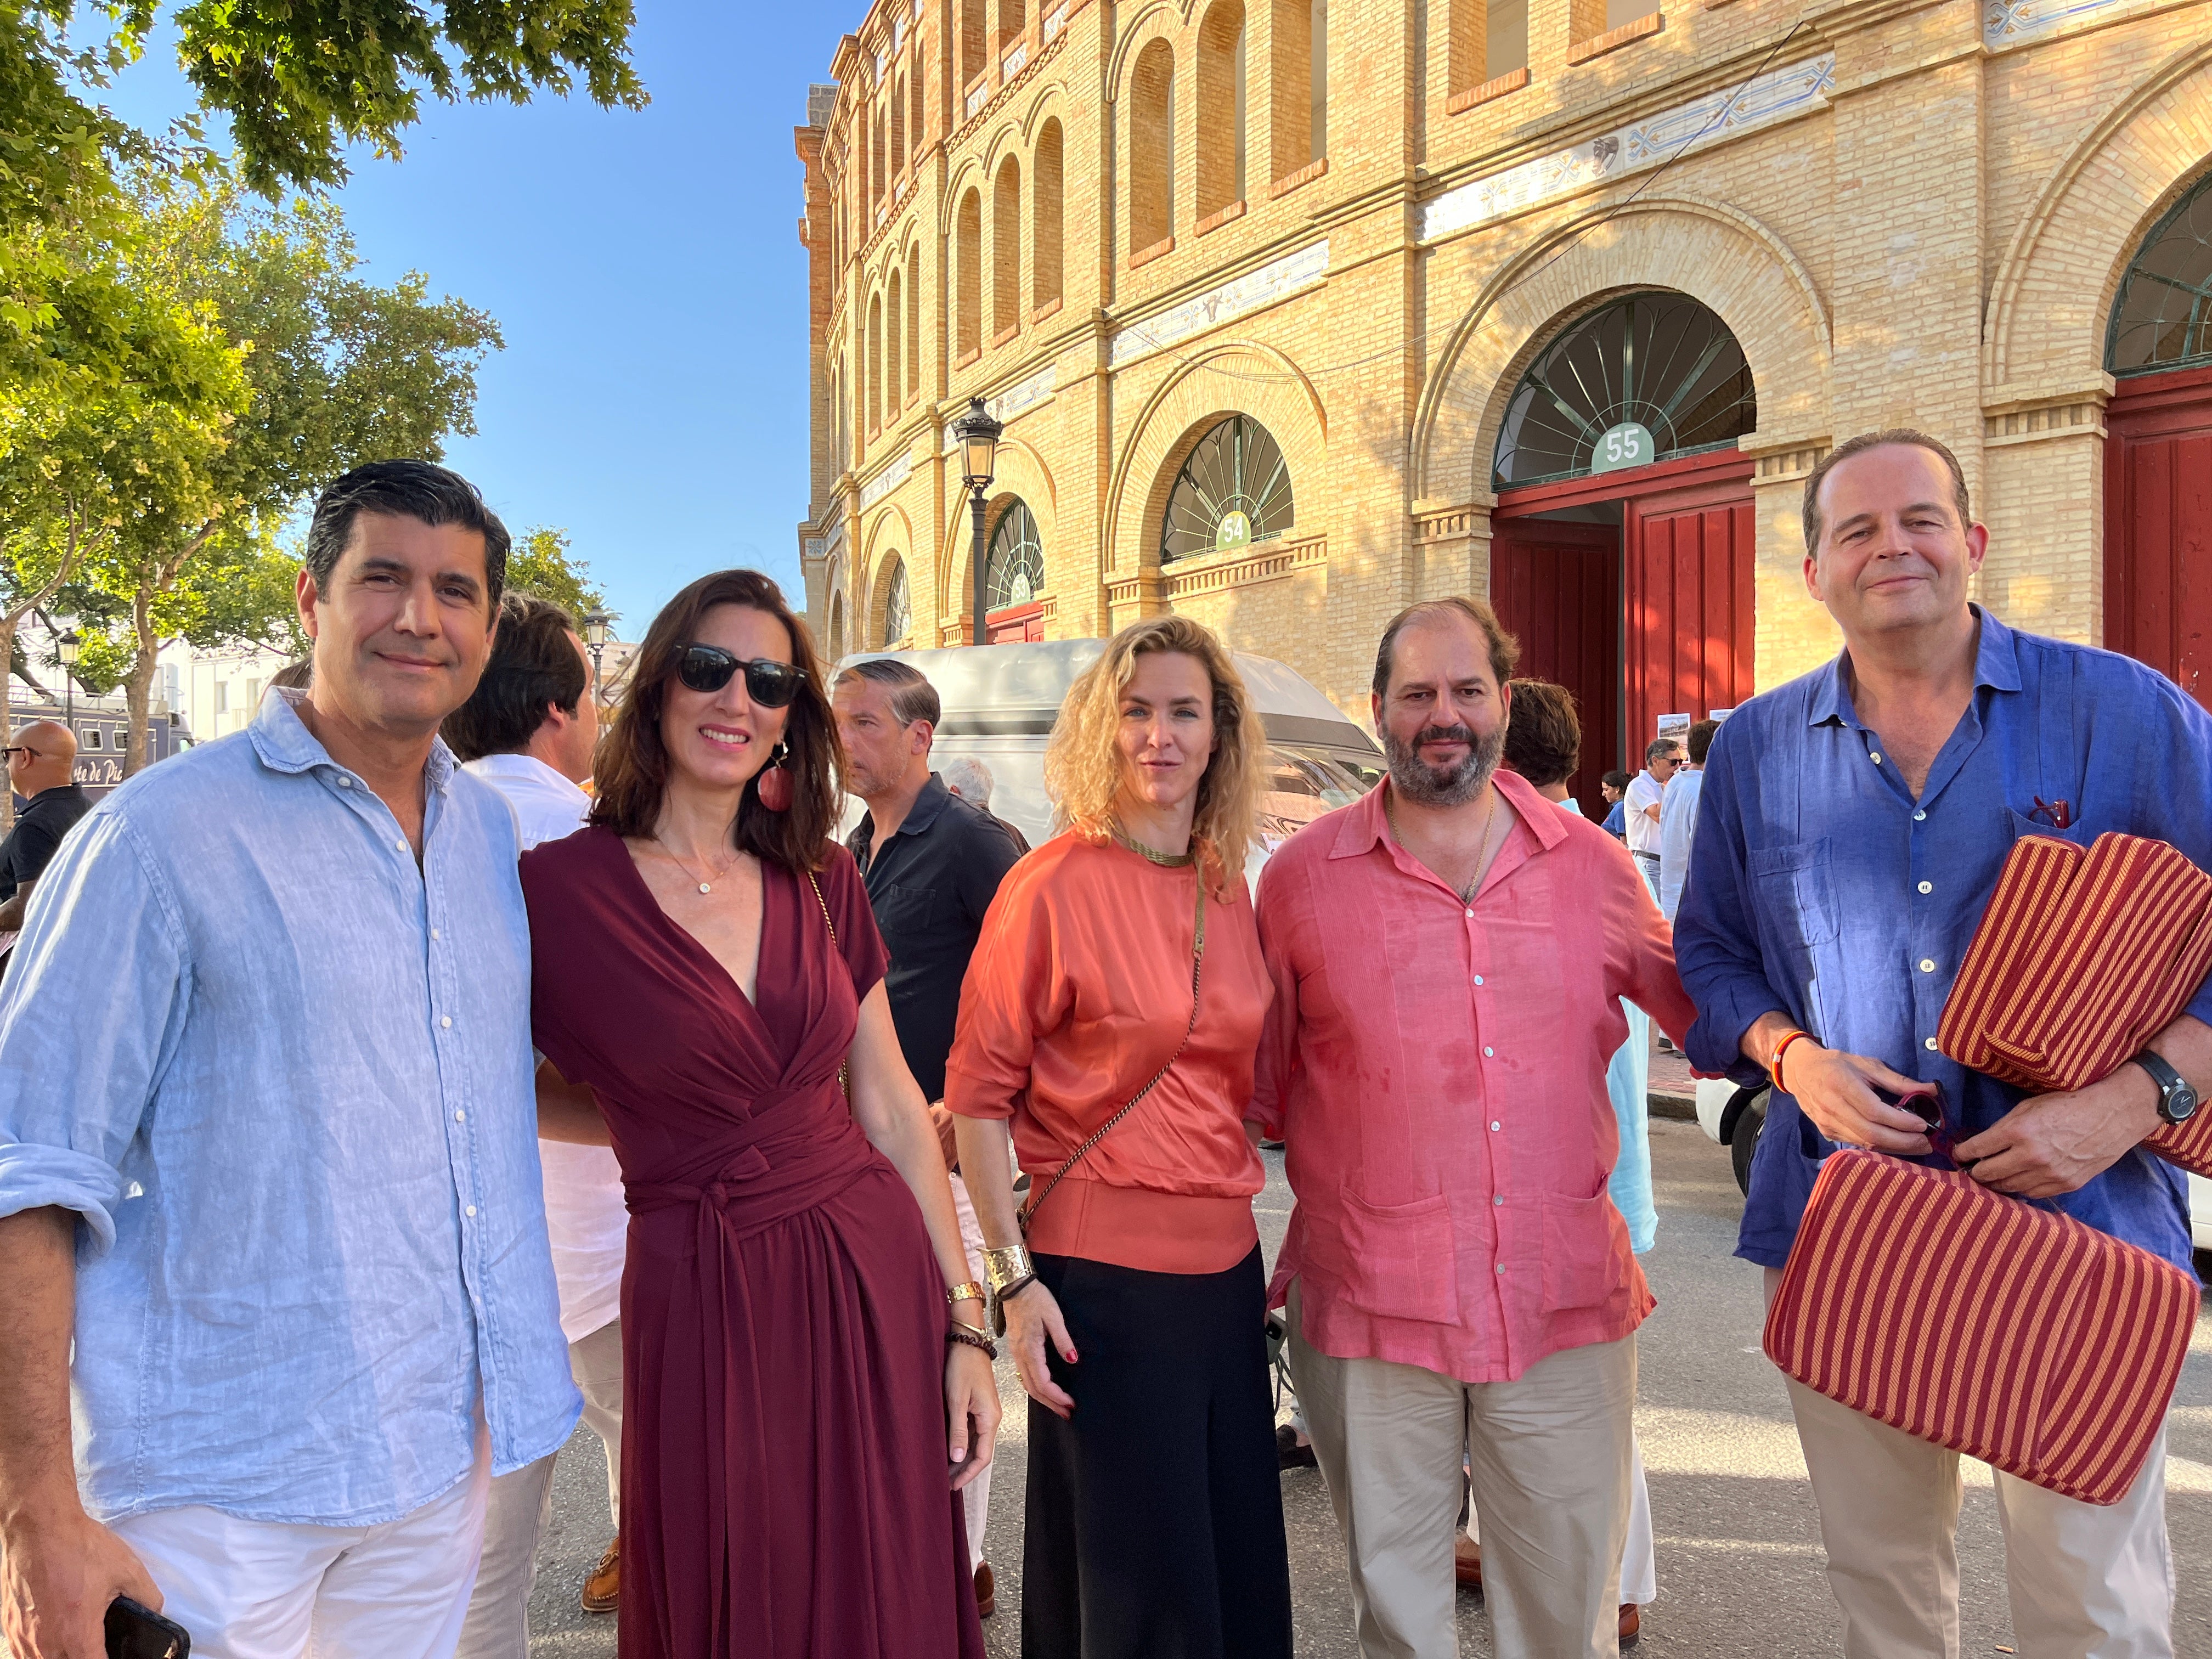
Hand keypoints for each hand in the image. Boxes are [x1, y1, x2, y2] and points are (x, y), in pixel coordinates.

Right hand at [1, 1499, 162, 1658]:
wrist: (39, 1527)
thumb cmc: (80, 1547)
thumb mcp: (127, 1570)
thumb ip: (147, 1598)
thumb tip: (154, 1612)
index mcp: (76, 1634)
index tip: (114, 1654)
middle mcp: (45, 1644)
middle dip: (84, 1658)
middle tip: (96, 1646)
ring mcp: (22, 1638)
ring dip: (61, 1656)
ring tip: (77, 1642)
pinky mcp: (9, 1627)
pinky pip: (24, 1653)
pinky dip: (39, 1651)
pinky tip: (54, 1636)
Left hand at [943, 1340, 999, 1490]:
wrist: (967, 1341)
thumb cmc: (961, 1366)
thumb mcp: (956, 1399)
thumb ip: (958, 1430)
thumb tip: (958, 1458)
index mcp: (990, 1418)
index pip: (983, 1457)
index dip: (968, 1474)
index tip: (953, 1486)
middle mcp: (992, 1418)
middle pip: (981, 1453)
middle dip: (964, 1470)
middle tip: (945, 1482)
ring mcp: (986, 1412)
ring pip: (976, 1443)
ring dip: (962, 1458)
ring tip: (944, 1470)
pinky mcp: (980, 1406)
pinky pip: (973, 1431)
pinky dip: (962, 1444)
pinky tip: (950, 1449)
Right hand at [1001, 1279, 1076, 1419]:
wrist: (1015, 1286)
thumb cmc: (1035, 1298)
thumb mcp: (1054, 1316)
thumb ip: (1063, 1340)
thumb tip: (1073, 1360)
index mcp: (1029, 1349)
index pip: (1042, 1382)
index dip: (1056, 1396)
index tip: (1071, 1403)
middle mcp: (1020, 1355)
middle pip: (1034, 1389)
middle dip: (1051, 1404)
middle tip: (1067, 1413)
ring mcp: (1016, 1353)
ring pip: (1027, 1384)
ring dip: (1043, 1398)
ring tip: (1059, 1406)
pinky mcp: (1016, 1350)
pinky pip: (1024, 1375)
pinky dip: (1036, 1387)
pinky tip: (1045, 1389)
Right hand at [1784, 1043, 1935, 1153]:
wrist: (1800, 1072)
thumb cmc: (1837, 1064)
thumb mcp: (1867, 1065)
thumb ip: (1898, 1080)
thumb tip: (1932, 1090)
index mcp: (1842, 1084)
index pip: (1874, 1111)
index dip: (1901, 1121)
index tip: (1923, 1124)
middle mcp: (1832, 1107)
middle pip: (1871, 1133)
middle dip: (1903, 1141)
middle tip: (1927, 1143)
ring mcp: (1828, 1123)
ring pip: (1866, 1144)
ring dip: (1895, 1148)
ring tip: (1917, 1146)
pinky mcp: (1827, 1133)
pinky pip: (1858, 1145)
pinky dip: (1880, 1147)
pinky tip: (1895, 1144)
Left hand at [1953, 1067, 2161, 1197]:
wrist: (2112, 1115)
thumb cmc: (2069, 1104)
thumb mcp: (2029, 1107)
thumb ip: (2004, 1127)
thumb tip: (1982, 1144)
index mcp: (2018, 1131)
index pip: (1977, 1149)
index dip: (1963, 1153)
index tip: (1959, 1154)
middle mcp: (2031, 1156)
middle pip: (1987, 1173)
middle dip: (1975, 1171)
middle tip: (1970, 1169)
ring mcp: (2049, 1174)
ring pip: (2008, 1187)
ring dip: (1996, 1182)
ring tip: (1990, 1177)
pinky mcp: (2065, 1185)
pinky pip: (2032, 1193)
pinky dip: (2020, 1187)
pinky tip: (2016, 1180)